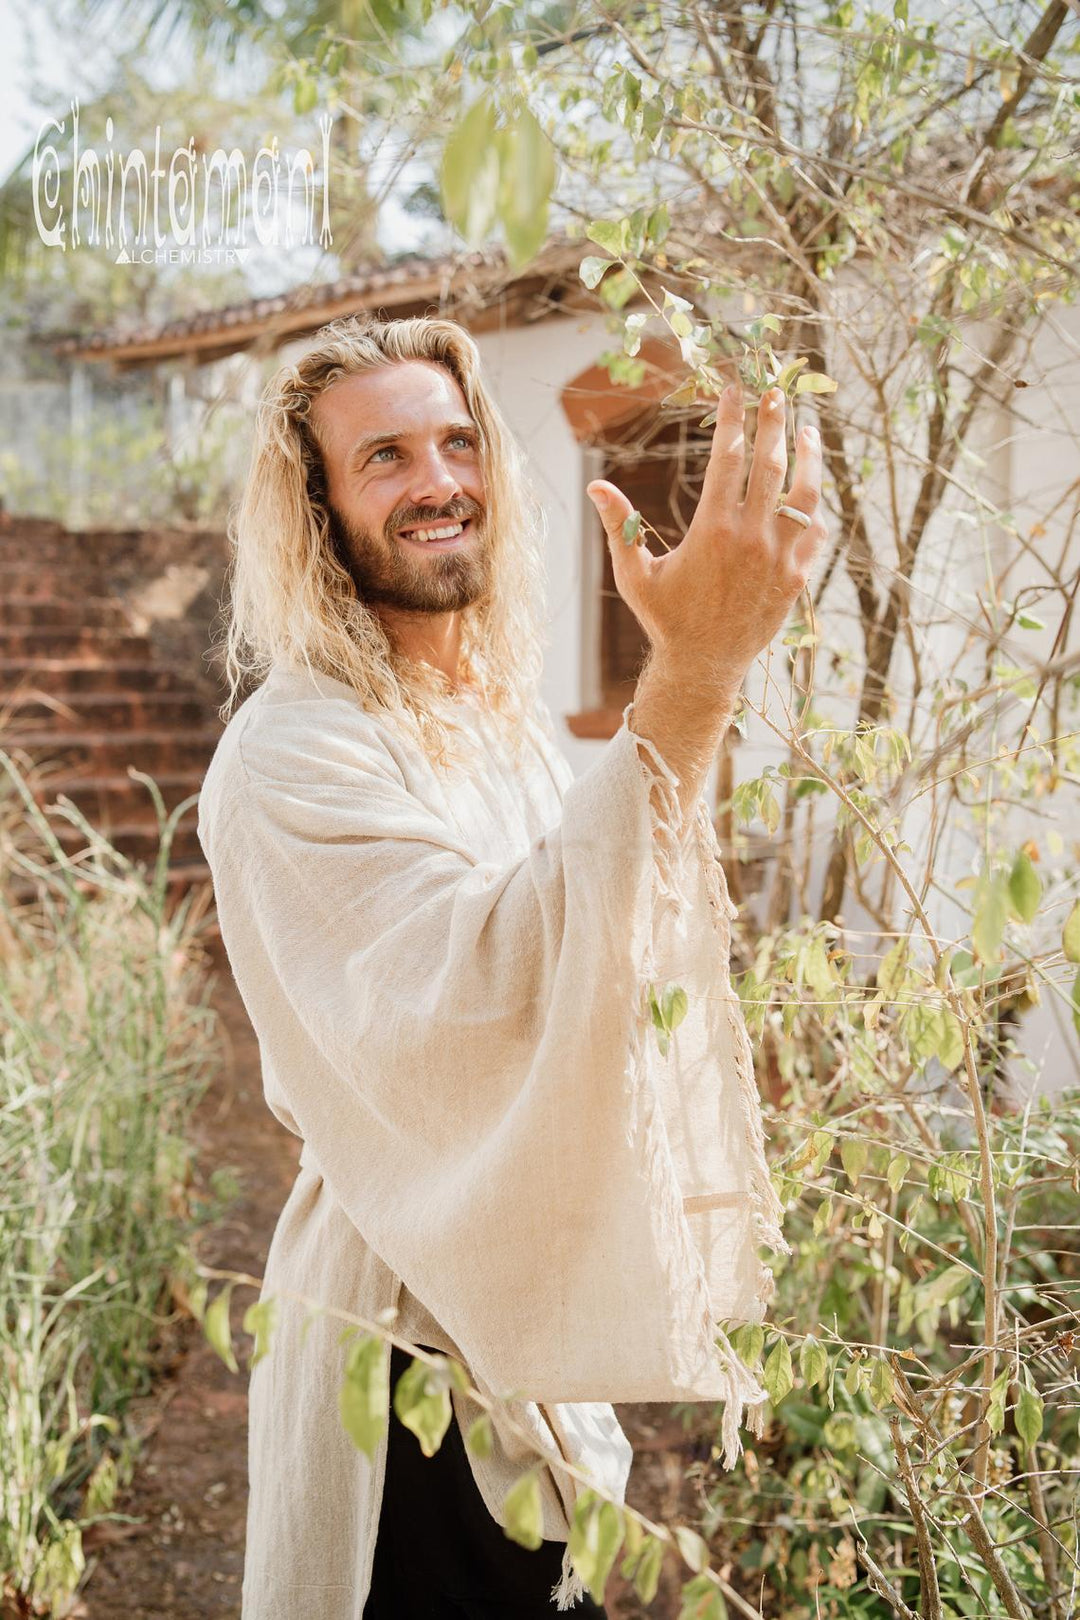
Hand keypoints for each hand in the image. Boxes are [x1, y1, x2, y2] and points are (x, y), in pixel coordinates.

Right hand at [586, 383, 826, 696]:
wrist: (703, 667)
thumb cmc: (665, 619)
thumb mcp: (635, 573)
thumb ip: (620, 526)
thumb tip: (596, 486)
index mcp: (712, 531)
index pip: (728, 459)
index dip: (732, 420)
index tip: (734, 392)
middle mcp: (751, 540)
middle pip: (771, 465)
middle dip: (774, 423)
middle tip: (776, 394)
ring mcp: (780, 559)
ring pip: (804, 495)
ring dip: (809, 457)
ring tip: (808, 431)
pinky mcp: (796, 578)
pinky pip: (813, 532)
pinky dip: (813, 507)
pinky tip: (810, 489)